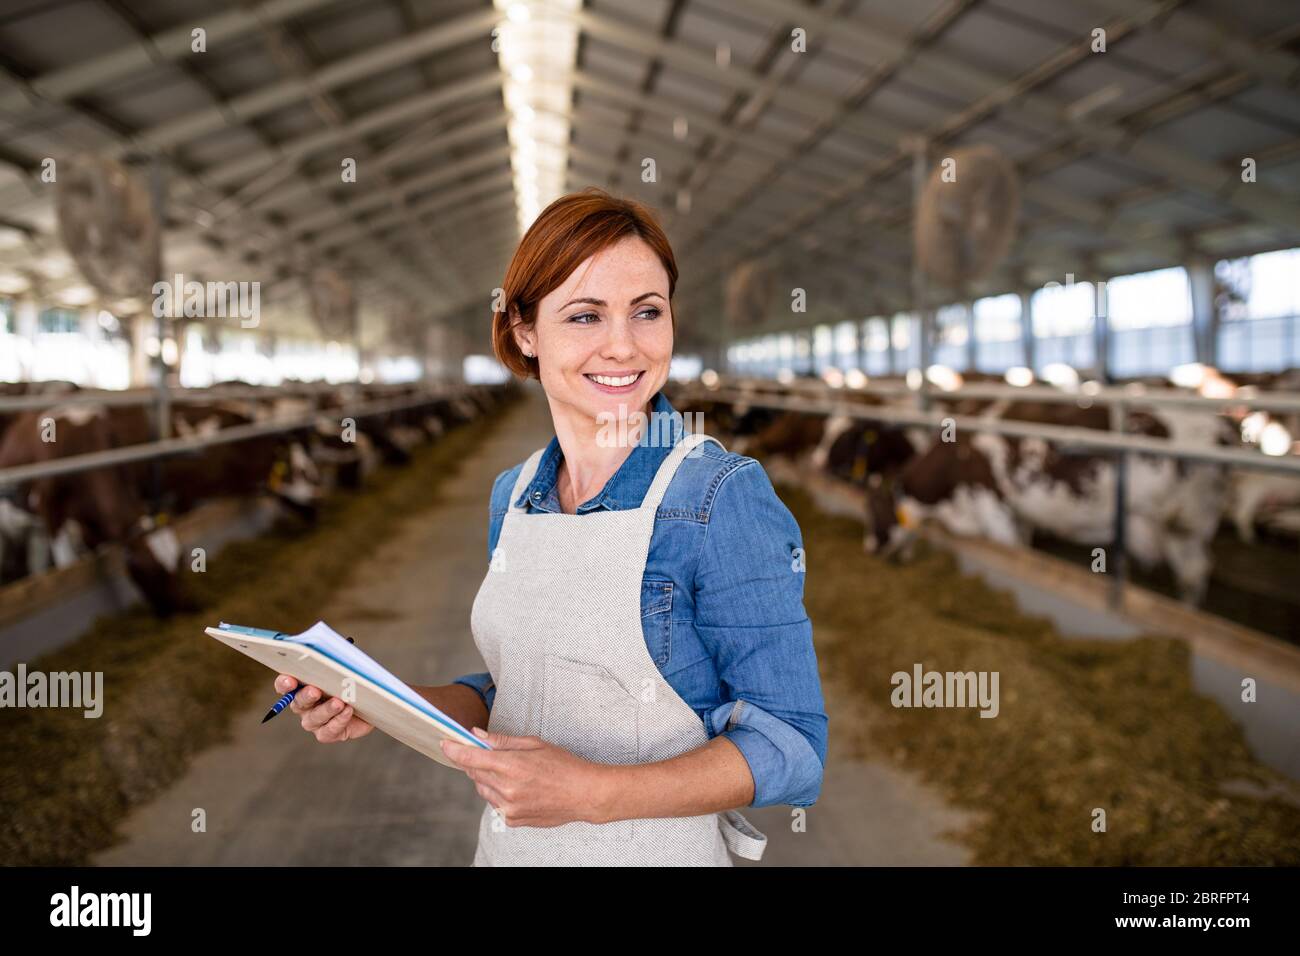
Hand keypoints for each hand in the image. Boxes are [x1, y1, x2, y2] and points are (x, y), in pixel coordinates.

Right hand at [275, 673, 374, 742]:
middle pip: (298, 702)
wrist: (370, 703)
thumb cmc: (353, 682)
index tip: (290, 680)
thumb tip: (334, 655)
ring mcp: (314, 721)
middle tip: (315, 691)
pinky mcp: (328, 733)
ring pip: (313, 719)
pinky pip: (329, 730)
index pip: (285, 685)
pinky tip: (348, 711)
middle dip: (306, 696)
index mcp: (302, 687)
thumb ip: (335, 663)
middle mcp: (304, 706)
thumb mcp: (345, 668)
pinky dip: (339, 720)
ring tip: (339, 702)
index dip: (284, 683)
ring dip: (326, 710)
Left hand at [439, 728, 613, 827]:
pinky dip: (499, 793)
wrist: (584, 795)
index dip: (454, 749)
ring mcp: (509, 807)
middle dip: (474, 761)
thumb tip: (478, 735)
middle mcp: (506, 789)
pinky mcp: (512, 819)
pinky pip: (495, 803)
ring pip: (483, 789)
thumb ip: (502, 741)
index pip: (471, 757)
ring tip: (510, 771)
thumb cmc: (564, 765)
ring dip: (487, 778)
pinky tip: (518, 787)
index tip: (444, 743)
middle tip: (485, 753)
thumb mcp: (534, 744)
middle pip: (474, 773)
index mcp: (511, 766)